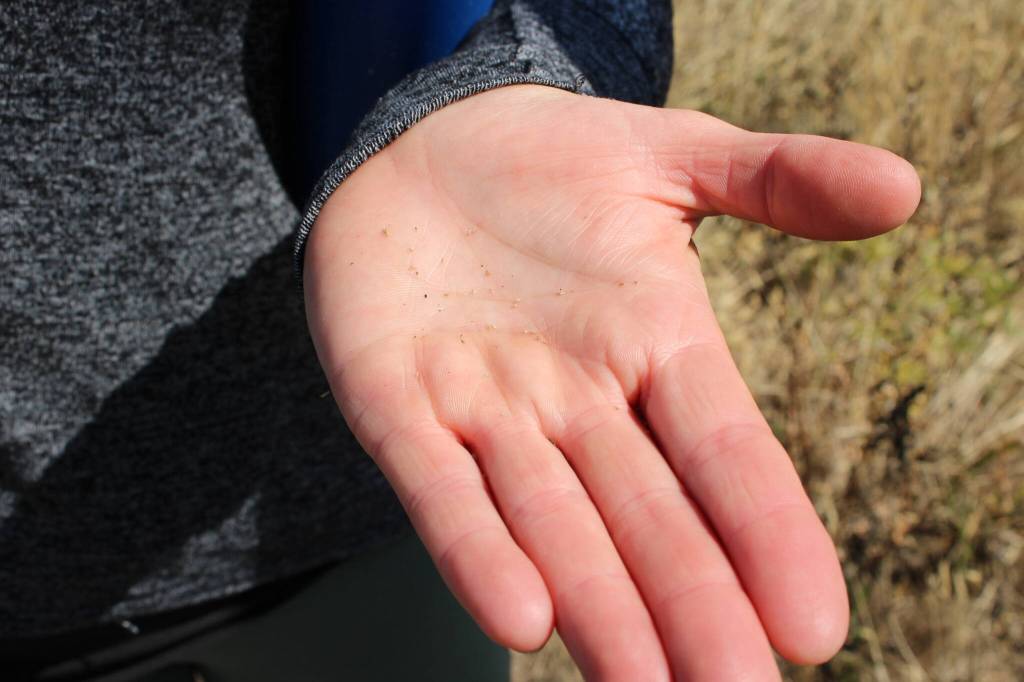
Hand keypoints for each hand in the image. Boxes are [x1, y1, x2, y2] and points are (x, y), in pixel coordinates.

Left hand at [304, 85, 919, 679]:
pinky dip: (472, 549)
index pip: (724, 453)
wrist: (423, 145)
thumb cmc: (553, 161)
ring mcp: (486, 411)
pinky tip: (519, 615)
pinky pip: (437, 488)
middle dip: (689, 607)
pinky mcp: (396, 406)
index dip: (766, 531)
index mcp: (655, 348)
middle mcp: (578, 403)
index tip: (812, 624)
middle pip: (646, 518)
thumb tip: (907, 185)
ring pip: (550, 526)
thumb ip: (777, 178)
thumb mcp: (670, 156)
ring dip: (596, 609)